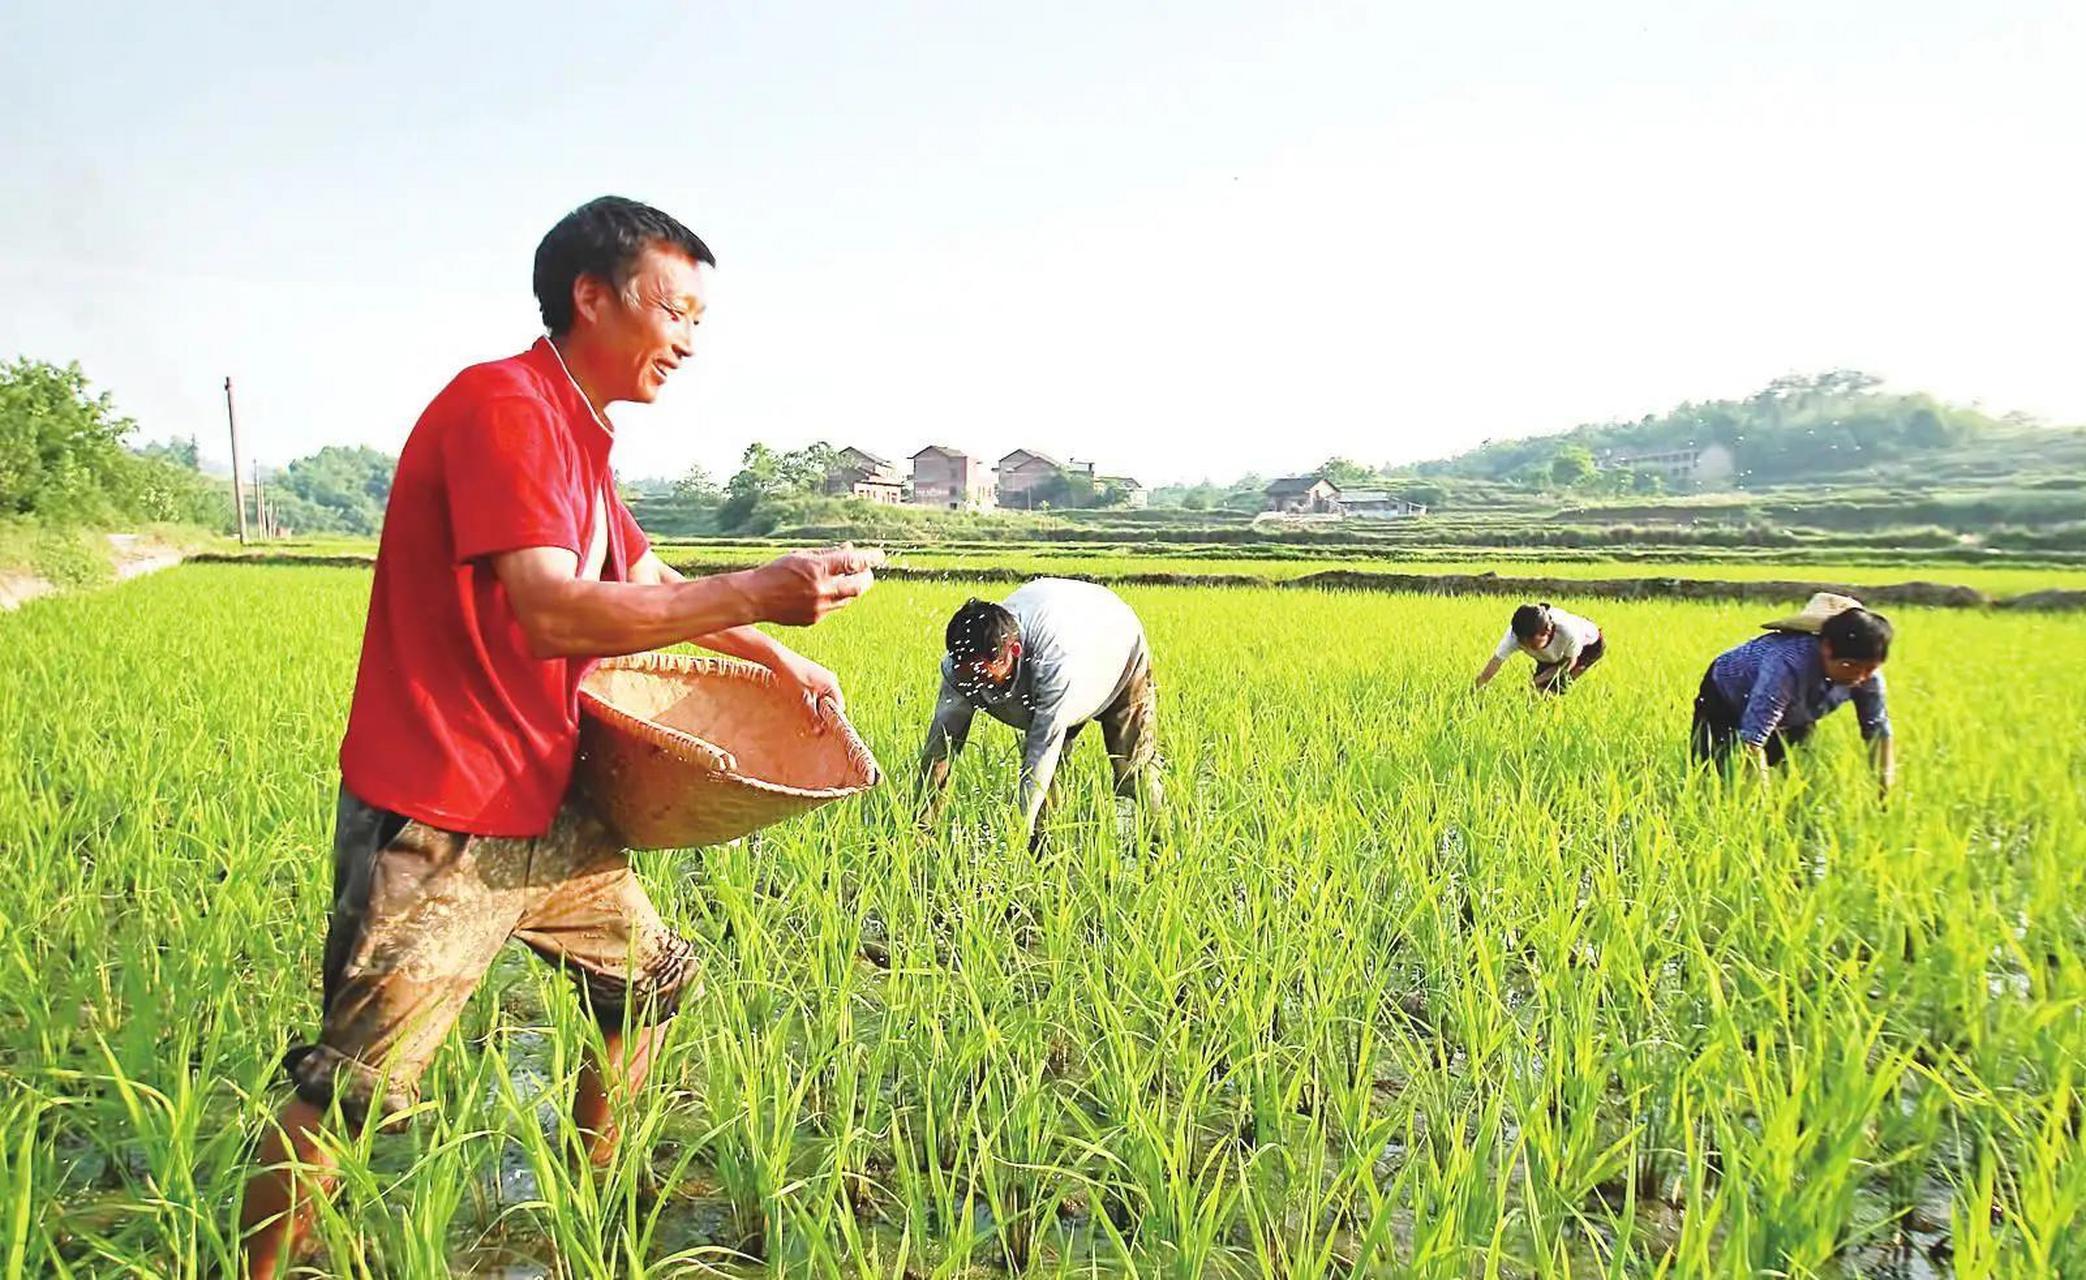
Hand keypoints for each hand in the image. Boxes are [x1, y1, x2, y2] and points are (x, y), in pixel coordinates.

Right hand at [747, 544, 883, 625]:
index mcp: (818, 569)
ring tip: (849, 581)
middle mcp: (822, 590)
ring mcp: (819, 608)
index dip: (870, 558)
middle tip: (868, 572)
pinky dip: (835, 599)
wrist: (756, 598)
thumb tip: (850, 550)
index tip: (879, 555)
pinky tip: (828, 592)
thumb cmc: (776, 572)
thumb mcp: (802, 556)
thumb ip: (827, 554)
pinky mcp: (815, 619)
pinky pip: (834, 608)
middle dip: (867, 578)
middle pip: (859, 585)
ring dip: (851, 589)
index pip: (853, 562)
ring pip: (848, 599)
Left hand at [773, 651, 845, 727]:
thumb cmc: (790, 677)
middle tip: (812, 726)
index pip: (839, 707)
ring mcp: (820, 677)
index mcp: (831, 684)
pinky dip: (809, 701)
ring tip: (803, 716)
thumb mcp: (802, 699)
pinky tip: (798, 705)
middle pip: (830, 704)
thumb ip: (811, 716)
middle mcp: (829, 679)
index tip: (822, 730)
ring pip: (821, 699)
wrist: (776, 657)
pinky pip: (814, 693)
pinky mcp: (810, 676)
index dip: (832, 720)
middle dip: (822, 715)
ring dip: (814, 708)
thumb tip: (818, 732)